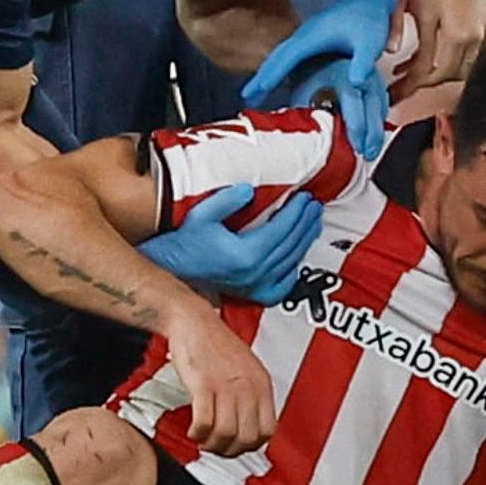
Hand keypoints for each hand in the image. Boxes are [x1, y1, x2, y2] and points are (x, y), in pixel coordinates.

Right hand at [139, 186, 322, 304]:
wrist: (171, 268)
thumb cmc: (184, 244)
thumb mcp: (202, 214)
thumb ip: (227, 200)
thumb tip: (249, 190)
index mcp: (246, 254)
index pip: (283, 229)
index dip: (296, 211)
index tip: (304, 198)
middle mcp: (255, 273)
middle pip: (291, 244)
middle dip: (306, 222)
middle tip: (313, 206)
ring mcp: (256, 285)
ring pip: (292, 261)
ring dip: (305, 240)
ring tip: (313, 223)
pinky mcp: (254, 293)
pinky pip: (284, 283)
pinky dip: (295, 267)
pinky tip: (300, 256)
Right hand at [164, 307, 277, 456]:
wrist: (193, 320)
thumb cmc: (215, 344)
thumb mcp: (246, 369)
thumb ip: (251, 397)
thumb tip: (247, 428)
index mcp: (262, 384)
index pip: (268, 431)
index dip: (251, 445)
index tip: (236, 444)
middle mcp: (248, 386)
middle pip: (247, 438)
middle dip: (229, 450)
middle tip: (216, 446)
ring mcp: (226, 386)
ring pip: (226, 435)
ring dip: (212, 444)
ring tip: (202, 438)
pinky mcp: (204, 385)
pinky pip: (205, 423)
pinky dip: (198, 434)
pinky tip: (193, 430)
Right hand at [241, 0, 396, 158]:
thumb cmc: (368, 17)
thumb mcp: (370, 42)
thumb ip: (362, 62)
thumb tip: (357, 83)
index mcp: (313, 36)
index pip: (286, 58)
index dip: (270, 75)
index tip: (256, 90)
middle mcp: (304, 36)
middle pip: (276, 58)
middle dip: (261, 77)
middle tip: (246, 96)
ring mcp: (306, 38)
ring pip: (280, 57)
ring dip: (267, 73)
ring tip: (254, 93)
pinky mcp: (311, 41)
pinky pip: (289, 58)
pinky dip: (278, 69)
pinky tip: (277, 81)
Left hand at [397, 0, 485, 91]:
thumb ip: (396, 23)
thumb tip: (386, 49)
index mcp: (454, 33)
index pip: (429, 72)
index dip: (408, 85)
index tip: (394, 92)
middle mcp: (472, 37)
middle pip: (446, 76)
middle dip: (421, 82)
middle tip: (400, 83)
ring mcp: (484, 33)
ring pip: (461, 70)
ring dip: (437, 73)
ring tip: (414, 67)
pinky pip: (472, 56)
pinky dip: (454, 61)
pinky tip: (438, 53)